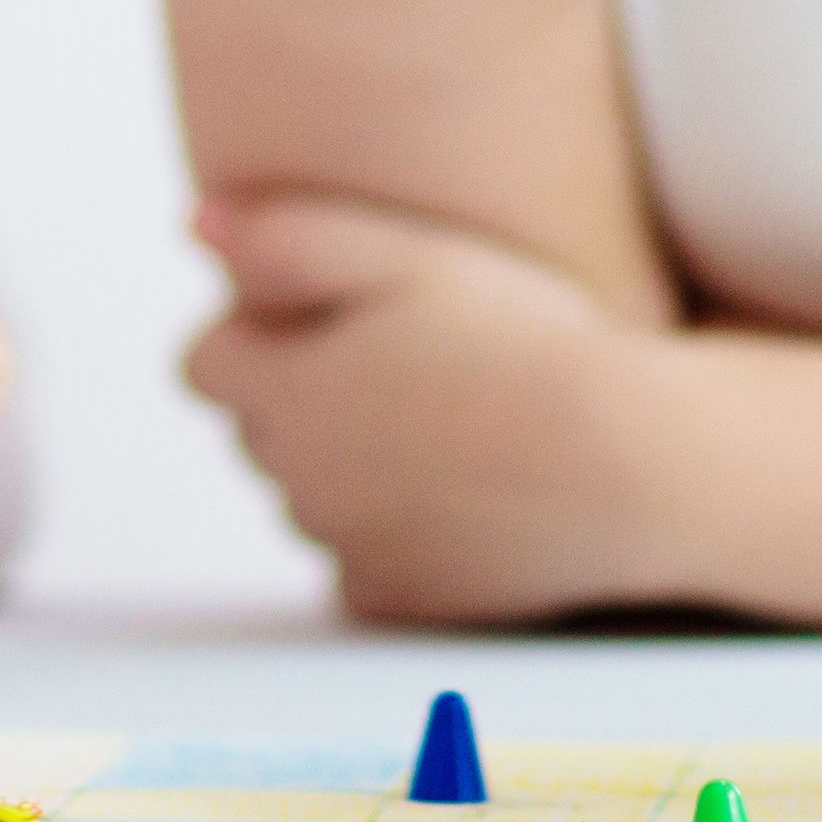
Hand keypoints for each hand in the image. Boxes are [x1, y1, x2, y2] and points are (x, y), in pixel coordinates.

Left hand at [185, 193, 669, 623]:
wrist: (629, 462)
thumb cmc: (525, 340)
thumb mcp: (408, 254)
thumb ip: (287, 235)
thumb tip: (191, 222)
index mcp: (282, 388)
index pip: (203, 363)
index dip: (263, 330)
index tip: (338, 315)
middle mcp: (294, 478)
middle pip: (261, 430)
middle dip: (306, 396)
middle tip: (410, 361)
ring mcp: (343, 546)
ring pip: (312, 497)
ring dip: (350, 465)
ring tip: (450, 423)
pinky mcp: (397, 600)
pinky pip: (362, 564)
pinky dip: (394, 535)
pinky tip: (463, 494)